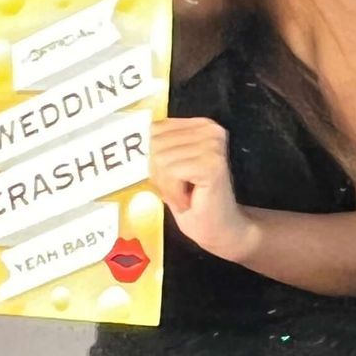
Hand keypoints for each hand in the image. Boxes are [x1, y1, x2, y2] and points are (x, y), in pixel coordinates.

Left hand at [150, 116, 256, 261]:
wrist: (221, 230)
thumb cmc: (195, 202)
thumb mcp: (171, 167)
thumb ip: (160, 146)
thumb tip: (133, 134)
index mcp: (201, 125)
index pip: (156, 129)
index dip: (154, 159)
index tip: (173, 179)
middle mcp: (210, 130)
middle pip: (156, 144)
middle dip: (159, 174)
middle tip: (178, 192)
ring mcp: (213, 146)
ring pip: (161, 159)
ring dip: (167, 187)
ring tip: (183, 197)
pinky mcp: (212, 164)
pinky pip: (171, 172)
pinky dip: (173, 193)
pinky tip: (188, 202)